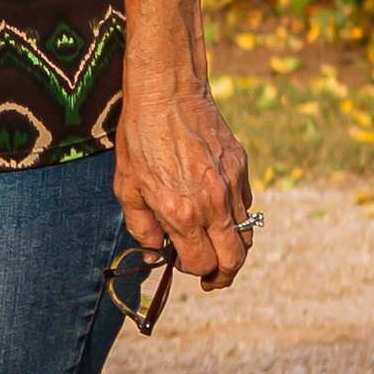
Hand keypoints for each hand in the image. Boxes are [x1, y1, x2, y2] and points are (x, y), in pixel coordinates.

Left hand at [116, 68, 254, 289]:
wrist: (167, 93)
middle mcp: (212, 204)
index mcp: (180, 213)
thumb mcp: (126, 187)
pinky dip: (236, 218)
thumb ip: (142, 227)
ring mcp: (231, 186)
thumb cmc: (140, 138)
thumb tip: (155, 254)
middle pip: (233, 260)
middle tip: (212, 280)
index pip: (200, 263)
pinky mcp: (242, 168)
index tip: (181, 264)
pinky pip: (246, 206)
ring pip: (246, 235)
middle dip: (223, 276)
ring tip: (218, 251)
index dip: (190, 270)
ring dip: (234, 249)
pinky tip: (218, 213)